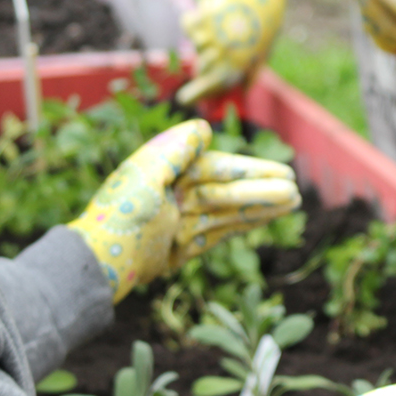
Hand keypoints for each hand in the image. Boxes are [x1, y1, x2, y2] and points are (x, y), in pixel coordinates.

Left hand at [68, 119, 300, 300]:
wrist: (100, 265)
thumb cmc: (120, 218)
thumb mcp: (147, 176)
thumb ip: (177, 151)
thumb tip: (205, 130)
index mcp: (164, 170)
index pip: (216, 167)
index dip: (249, 169)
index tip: (281, 172)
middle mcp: (174, 193)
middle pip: (226, 190)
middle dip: (261, 190)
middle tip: (296, 191)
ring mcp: (179, 221)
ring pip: (228, 212)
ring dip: (260, 207)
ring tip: (293, 202)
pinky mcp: (181, 248)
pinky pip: (219, 232)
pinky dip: (243, 224)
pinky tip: (266, 217)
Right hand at [178, 0, 288, 104]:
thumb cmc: (266, 23)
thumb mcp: (263, 52)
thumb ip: (251, 73)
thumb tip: (243, 88)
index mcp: (238, 65)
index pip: (210, 87)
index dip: (194, 95)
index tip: (184, 98)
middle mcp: (222, 54)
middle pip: (202, 66)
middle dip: (207, 62)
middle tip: (220, 49)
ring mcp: (211, 36)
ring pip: (196, 43)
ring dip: (205, 35)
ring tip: (225, 23)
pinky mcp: (203, 17)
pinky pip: (188, 23)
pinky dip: (194, 18)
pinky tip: (209, 11)